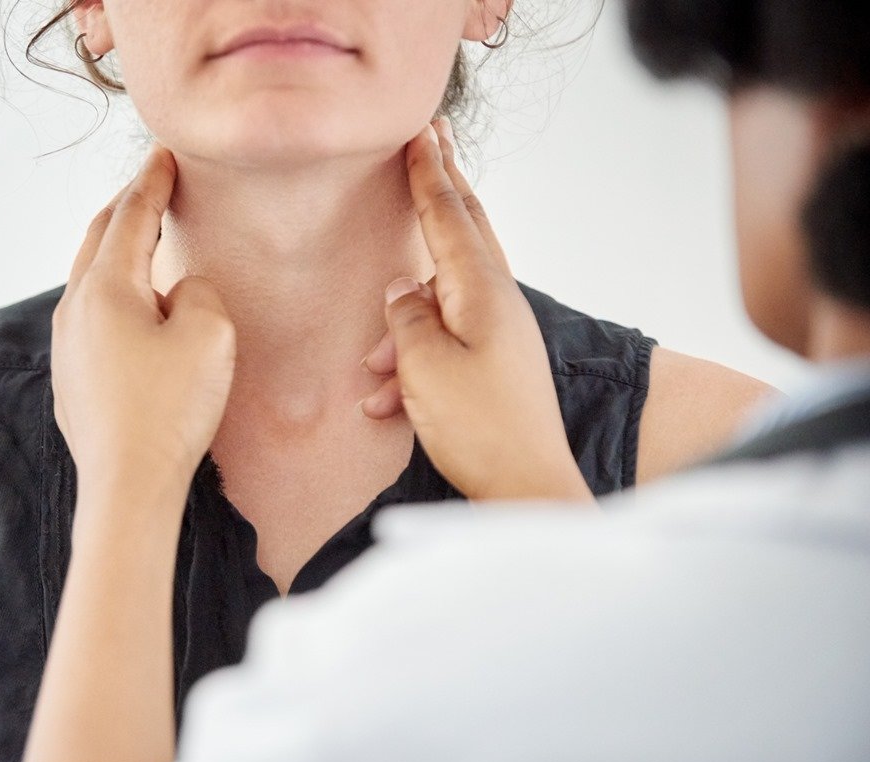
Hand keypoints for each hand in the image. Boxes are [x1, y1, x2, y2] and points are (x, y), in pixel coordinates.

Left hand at [51, 144, 236, 499]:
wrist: (128, 486)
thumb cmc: (169, 410)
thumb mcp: (208, 333)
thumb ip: (197, 291)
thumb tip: (177, 291)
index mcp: (104, 289)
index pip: (130, 217)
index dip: (151, 182)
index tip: (163, 155)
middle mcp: (74, 310)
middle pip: (98, 240)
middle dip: (126, 208)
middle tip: (152, 185)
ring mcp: (67, 347)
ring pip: (91, 280)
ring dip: (117, 252)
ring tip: (143, 241)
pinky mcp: (73, 380)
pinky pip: (92, 319)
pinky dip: (114, 295)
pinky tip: (134, 311)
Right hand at [360, 120, 591, 501]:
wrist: (526, 488)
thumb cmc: (480, 428)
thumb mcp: (424, 367)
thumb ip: (406, 318)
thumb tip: (402, 289)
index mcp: (482, 291)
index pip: (450, 215)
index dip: (429, 174)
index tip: (421, 134)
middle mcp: (497, 302)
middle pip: (465, 233)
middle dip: (443, 191)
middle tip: (433, 144)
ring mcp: (500, 332)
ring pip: (443, 300)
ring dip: (403, 325)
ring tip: (374, 370)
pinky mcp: (496, 363)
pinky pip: (445, 343)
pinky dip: (413, 363)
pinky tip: (384, 403)